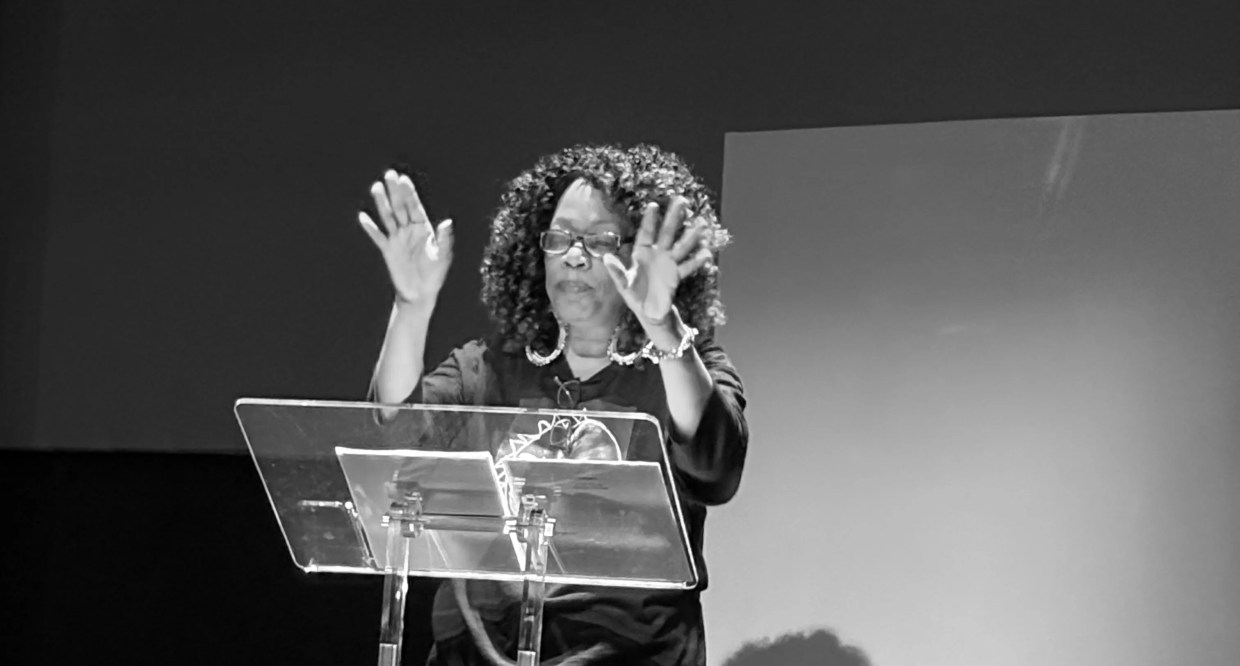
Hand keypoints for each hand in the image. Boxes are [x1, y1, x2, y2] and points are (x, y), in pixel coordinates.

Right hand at [358, 170, 453, 306]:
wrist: (420, 293)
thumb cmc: (435, 275)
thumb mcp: (442, 257)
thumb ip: (444, 239)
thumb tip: (447, 222)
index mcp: (423, 229)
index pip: (415, 207)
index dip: (409, 193)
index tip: (403, 179)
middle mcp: (409, 230)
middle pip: (400, 207)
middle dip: (395, 191)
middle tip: (389, 174)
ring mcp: (397, 239)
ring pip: (388, 217)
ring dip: (382, 203)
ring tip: (376, 187)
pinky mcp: (387, 250)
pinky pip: (377, 236)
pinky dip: (370, 227)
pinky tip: (363, 216)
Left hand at [603, 196, 712, 325]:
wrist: (650, 313)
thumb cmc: (634, 297)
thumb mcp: (624, 286)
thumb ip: (617, 272)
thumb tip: (606, 258)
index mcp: (641, 254)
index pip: (646, 233)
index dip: (650, 220)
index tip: (654, 205)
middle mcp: (657, 255)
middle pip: (666, 233)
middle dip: (674, 218)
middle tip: (682, 201)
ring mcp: (668, 264)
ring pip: (681, 247)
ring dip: (691, 236)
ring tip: (702, 224)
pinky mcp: (677, 276)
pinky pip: (688, 266)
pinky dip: (697, 261)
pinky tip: (706, 253)